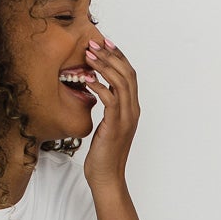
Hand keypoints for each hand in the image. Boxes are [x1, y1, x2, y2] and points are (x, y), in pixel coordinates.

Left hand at [82, 36, 138, 191]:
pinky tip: (88, 80)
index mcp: (132, 109)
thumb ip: (107, 108)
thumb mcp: (106, 126)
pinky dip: (100, 86)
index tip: (105, 42)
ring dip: (104, 66)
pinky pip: (110, 99)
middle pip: (127, 73)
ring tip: (88, 55)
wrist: (107, 177)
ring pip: (120, 82)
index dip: (118, 56)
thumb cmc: (103, 154)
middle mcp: (133, 110)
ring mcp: (126, 118)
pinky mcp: (115, 125)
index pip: (129, 74)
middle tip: (94, 42)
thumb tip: (96, 90)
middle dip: (110, 54)